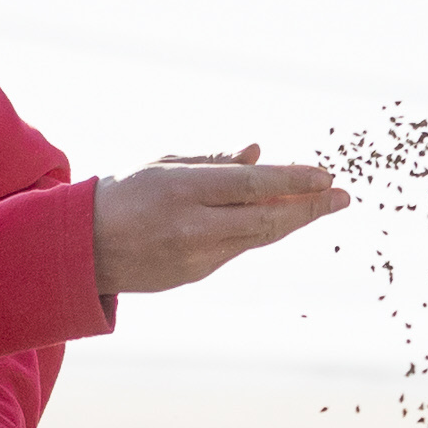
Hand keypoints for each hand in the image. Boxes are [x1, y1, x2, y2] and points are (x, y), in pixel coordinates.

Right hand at [93, 144, 346, 296]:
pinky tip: (283, 218)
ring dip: (293, 220)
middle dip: (309, 207)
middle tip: (343, 196)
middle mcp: (193, 226)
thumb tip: (259, 153)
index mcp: (182, 190)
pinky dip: (263, 231)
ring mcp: (196, 256)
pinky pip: (239, 248)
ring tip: (323, 205)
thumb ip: (214, 162)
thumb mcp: (166, 166)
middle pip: (266, 218)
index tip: (325, 176)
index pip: (253, 185)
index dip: (293, 181)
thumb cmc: (126, 194)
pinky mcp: (196, 274)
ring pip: (258, 237)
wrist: (84, 248)